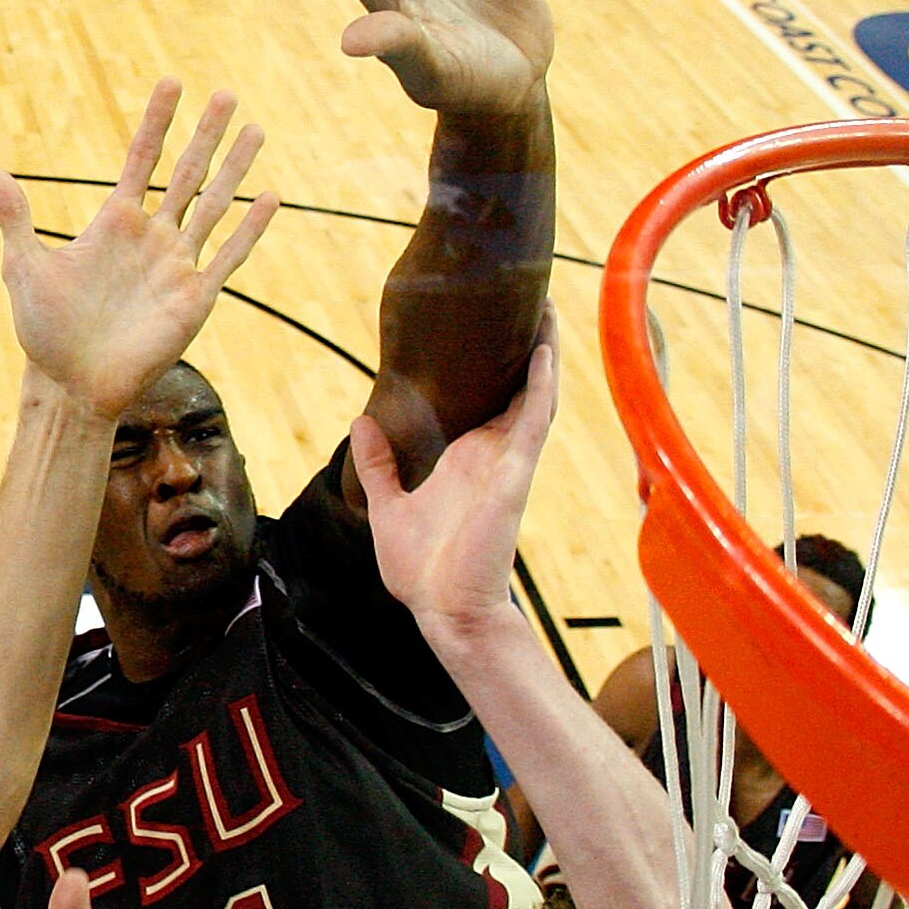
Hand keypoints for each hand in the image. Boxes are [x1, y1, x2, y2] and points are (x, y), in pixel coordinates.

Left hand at [0, 80, 276, 419]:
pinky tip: (270, 197)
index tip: (172, 82)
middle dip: (207, 133)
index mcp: (114, 222)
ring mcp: (176, 265)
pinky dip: (249, 228)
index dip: (157, 121)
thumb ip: (15, 215)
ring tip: (256, 129)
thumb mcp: (24, 266)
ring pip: (214, 205)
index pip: (142, 158)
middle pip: (186, 172)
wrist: (72, 384)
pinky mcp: (194, 298)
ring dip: (236, 168)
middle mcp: (151, 236)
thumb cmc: (45, 330)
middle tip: (227, 93)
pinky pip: (228, 256)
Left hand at [350, 315, 559, 632]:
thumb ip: (380, 464)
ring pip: (535, 396)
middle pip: (518, 388)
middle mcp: (492, 455)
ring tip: (548, 309)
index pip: (487, 401)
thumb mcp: (388, 505)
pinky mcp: (514, 475)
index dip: (495, 364)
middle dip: (527, 346)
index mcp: (465, 459)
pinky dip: (541, 386)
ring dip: (543, 353)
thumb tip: (360, 424)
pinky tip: (544, 351)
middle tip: (531, 299)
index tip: (492, 323)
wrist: (441, 610)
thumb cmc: (423, 569)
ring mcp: (507, 463)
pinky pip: (533, 422)